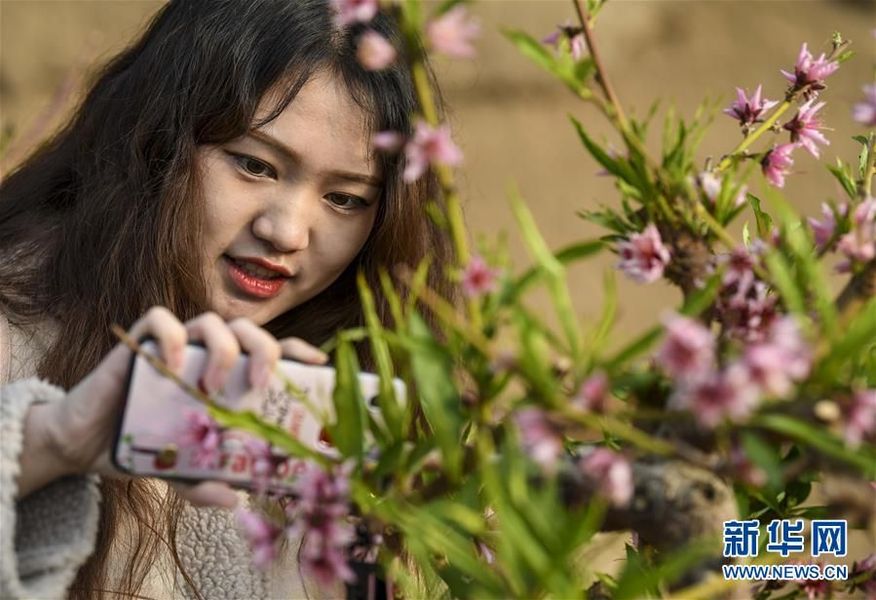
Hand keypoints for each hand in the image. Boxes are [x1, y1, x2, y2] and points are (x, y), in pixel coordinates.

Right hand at [20, 307, 327, 505]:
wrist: (90, 444)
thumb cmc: (148, 449)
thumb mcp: (184, 474)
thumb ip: (207, 484)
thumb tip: (233, 498)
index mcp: (229, 375)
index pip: (272, 351)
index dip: (299, 351)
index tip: (318, 365)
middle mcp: (208, 354)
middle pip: (248, 330)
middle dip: (264, 350)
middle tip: (260, 385)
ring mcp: (176, 345)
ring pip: (211, 321)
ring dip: (223, 349)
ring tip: (213, 387)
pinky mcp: (139, 343)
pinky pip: (160, 320)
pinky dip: (173, 336)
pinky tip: (175, 366)